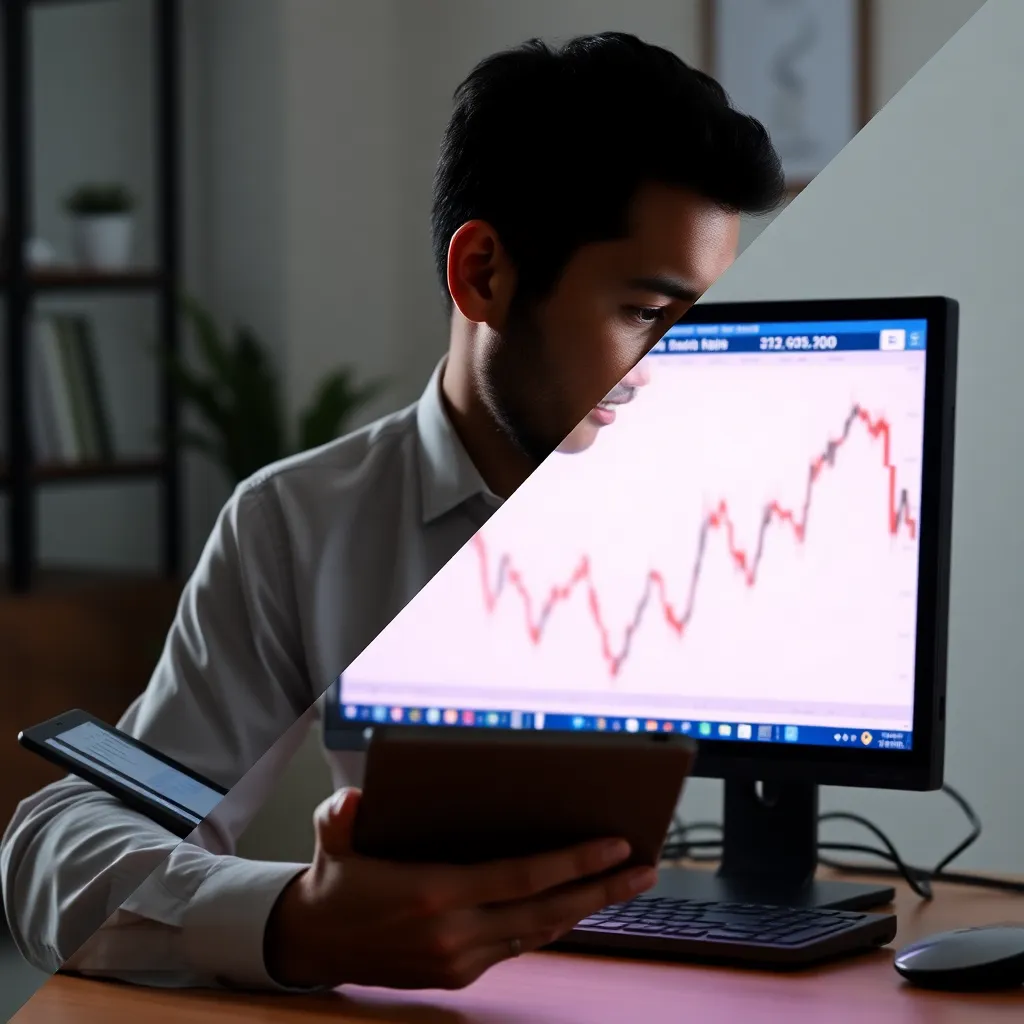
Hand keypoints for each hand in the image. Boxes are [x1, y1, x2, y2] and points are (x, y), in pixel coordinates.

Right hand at [263, 787, 656, 990]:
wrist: (312, 943)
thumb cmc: (335, 878)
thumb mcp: (331, 835)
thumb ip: (342, 813)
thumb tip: (357, 798)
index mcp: (433, 895)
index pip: (520, 877)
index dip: (572, 862)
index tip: (615, 845)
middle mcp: (453, 934)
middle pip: (546, 911)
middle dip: (602, 889)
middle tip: (647, 867)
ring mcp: (459, 960)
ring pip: (539, 933)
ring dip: (585, 908)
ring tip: (625, 883)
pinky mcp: (458, 974)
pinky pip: (518, 945)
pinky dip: (551, 924)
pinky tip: (575, 904)